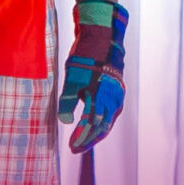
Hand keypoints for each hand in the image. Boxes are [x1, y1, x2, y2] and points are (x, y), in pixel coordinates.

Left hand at [59, 0, 127, 152]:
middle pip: (102, 127)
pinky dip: (104, 121)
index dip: (82, 138)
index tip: (72, 148)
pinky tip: (97, 122)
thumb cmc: (86, 57)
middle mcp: (113, 99)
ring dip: (97, 132)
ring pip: (109, 120)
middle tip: (76, 149)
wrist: (103, 36)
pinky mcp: (117, 89)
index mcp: (101, 98)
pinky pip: (112, 111)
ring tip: (87, 140)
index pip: (91, 126)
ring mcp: (117, 94)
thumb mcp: (72, 78)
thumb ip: (69, 101)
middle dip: (89, 139)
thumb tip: (66, 121)